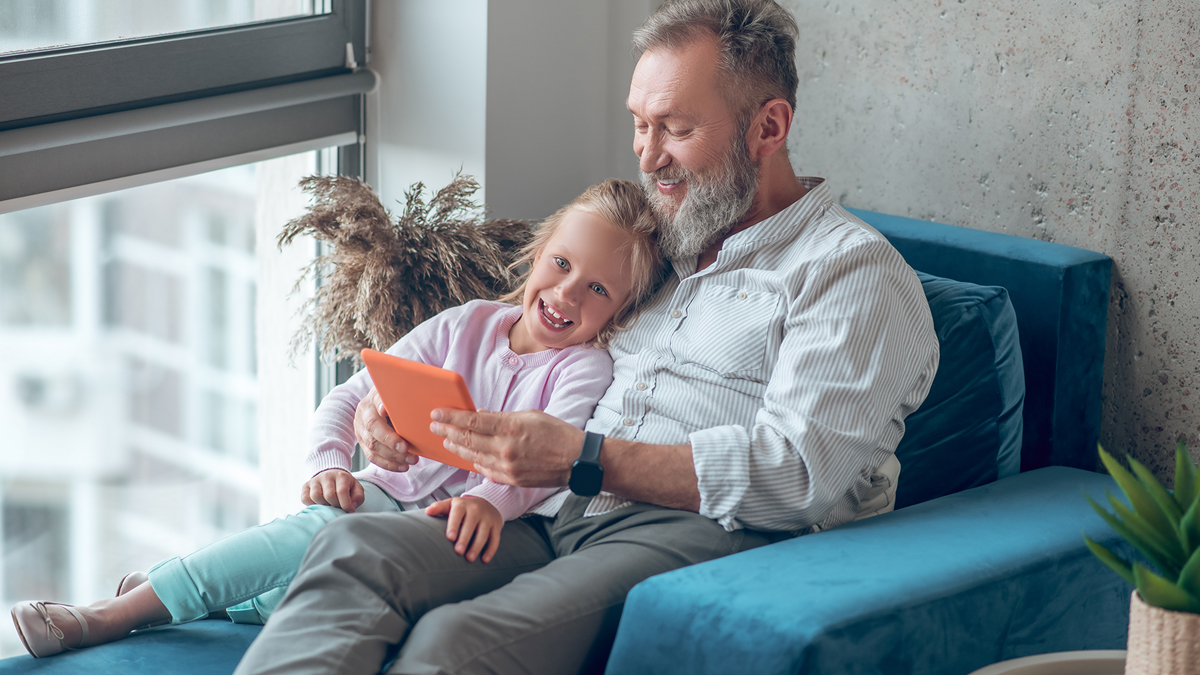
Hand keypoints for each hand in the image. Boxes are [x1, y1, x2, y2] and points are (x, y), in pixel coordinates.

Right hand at [300, 469, 364, 511]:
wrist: (332, 476)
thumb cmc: (346, 486)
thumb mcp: (356, 489)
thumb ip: (357, 498)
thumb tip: (350, 508)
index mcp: (341, 476)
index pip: (341, 491)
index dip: (346, 504)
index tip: (349, 511)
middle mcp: (326, 476)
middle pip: (329, 495)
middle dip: (335, 505)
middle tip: (339, 507)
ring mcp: (314, 480)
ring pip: (316, 497)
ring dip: (324, 505)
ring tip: (329, 505)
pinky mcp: (305, 486)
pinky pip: (305, 498)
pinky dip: (312, 504)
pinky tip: (320, 504)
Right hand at [355, 388, 419, 471]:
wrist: (380, 408)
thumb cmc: (395, 403)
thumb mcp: (398, 397)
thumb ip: (404, 398)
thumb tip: (415, 399)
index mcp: (372, 399)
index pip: (376, 401)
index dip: (382, 406)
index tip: (386, 410)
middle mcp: (363, 414)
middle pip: (372, 427)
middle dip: (390, 440)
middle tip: (407, 448)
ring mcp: (361, 429)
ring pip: (372, 446)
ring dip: (393, 456)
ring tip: (412, 460)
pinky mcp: (362, 443)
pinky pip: (372, 457)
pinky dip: (389, 464)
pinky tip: (403, 466)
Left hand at [424, 496, 502, 562]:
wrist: (487, 502)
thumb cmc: (464, 508)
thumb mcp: (451, 504)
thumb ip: (439, 507)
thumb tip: (427, 512)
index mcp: (462, 505)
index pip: (458, 514)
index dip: (454, 525)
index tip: (450, 537)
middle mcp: (476, 510)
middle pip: (471, 525)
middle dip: (465, 538)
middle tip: (458, 551)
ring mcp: (488, 518)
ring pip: (484, 533)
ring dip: (477, 546)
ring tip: (469, 558)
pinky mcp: (496, 526)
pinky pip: (495, 538)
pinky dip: (491, 549)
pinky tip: (485, 560)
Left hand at [429, 408, 581, 486]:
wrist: (576, 461)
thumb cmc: (557, 433)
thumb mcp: (530, 415)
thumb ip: (502, 417)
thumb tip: (480, 416)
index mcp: (510, 427)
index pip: (472, 422)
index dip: (451, 417)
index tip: (437, 414)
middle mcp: (505, 449)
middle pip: (467, 440)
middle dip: (447, 432)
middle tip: (434, 426)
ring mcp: (507, 467)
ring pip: (472, 457)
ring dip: (456, 449)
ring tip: (446, 441)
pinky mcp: (511, 480)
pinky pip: (485, 471)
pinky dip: (474, 463)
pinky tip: (467, 457)